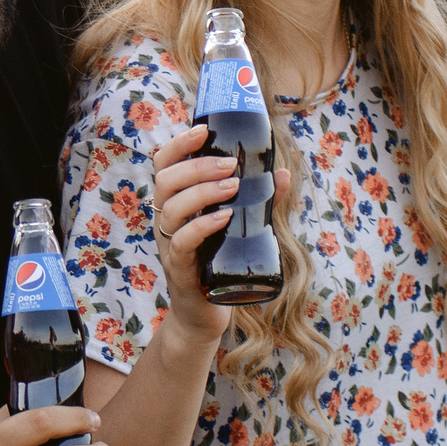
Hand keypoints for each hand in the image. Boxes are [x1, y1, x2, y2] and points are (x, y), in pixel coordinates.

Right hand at [150, 126, 290, 344]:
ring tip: (233, 185)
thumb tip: (282, 173)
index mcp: (174, 204)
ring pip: (171, 207)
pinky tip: (224, 218)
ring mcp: (168, 245)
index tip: (204, 130)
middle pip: (165, 180)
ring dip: (202, 191)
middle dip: (197, 165)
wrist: (205, 315)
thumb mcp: (237, 229)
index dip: (179, 144)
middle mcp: (165, 221)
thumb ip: (256, 202)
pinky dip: (202, 226)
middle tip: (231, 164)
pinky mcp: (179, 269)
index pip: (164, 164)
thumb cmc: (219, 266)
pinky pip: (181, 242)